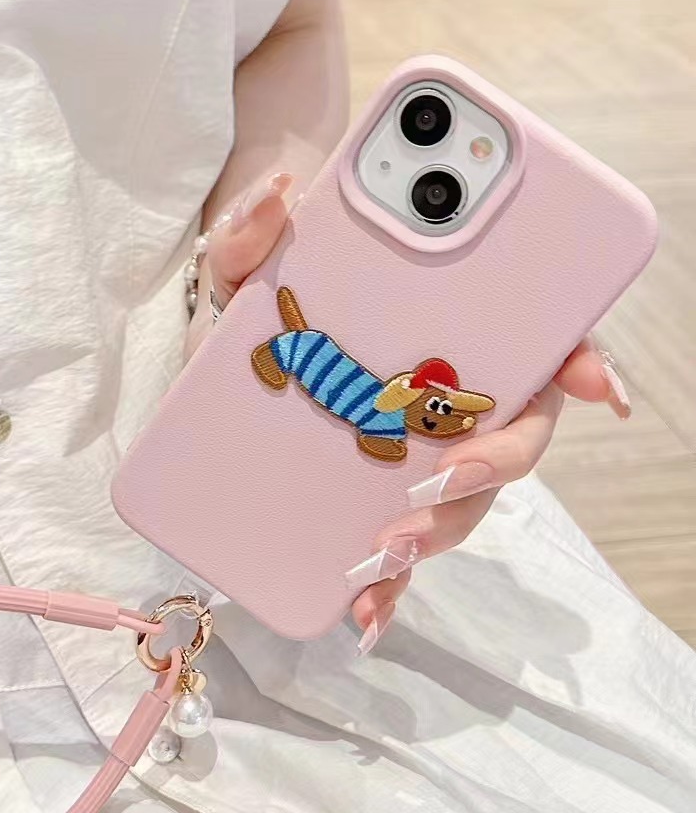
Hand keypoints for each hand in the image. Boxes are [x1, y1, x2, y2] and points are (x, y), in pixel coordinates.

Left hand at [192, 172, 630, 654]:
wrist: (230, 334)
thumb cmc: (269, 286)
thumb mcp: (251, 255)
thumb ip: (252, 226)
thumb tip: (279, 197)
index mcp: (449, 329)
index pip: (534, 344)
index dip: (572, 362)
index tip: (583, 381)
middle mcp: (447, 394)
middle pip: (503, 439)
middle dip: (485, 466)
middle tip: (434, 479)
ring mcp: (409, 451)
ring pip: (455, 502)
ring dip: (432, 535)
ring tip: (380, 555)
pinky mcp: (364, 497)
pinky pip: (394, 548)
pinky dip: (388, 587)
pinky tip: (362, 615)